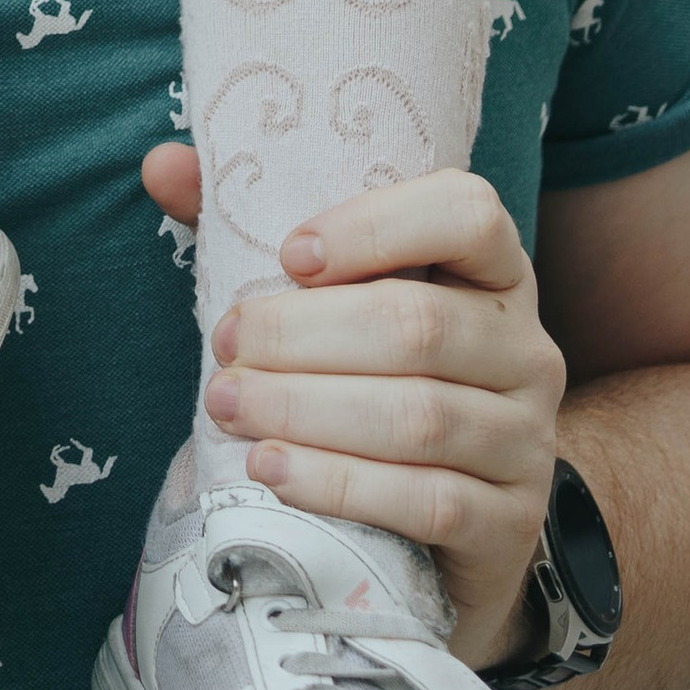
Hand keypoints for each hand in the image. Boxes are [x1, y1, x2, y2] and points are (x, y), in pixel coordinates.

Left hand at [143, 146, 563, 667]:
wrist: (453, 524)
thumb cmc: (374, 384)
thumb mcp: (331, 304)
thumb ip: (250, 229)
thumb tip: (161, 164)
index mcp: (492, 272)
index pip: (468, 213)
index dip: (376, 226)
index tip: (289, 256)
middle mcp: (526, 347)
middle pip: (418, 324)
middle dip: (302, 336)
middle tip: (225, 350)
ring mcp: (527, 438)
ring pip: (421, 416)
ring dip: (307, 411)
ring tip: (230, 407)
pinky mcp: (510, 522)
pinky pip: (429, 499)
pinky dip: (341, 485)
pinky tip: (273, 470)